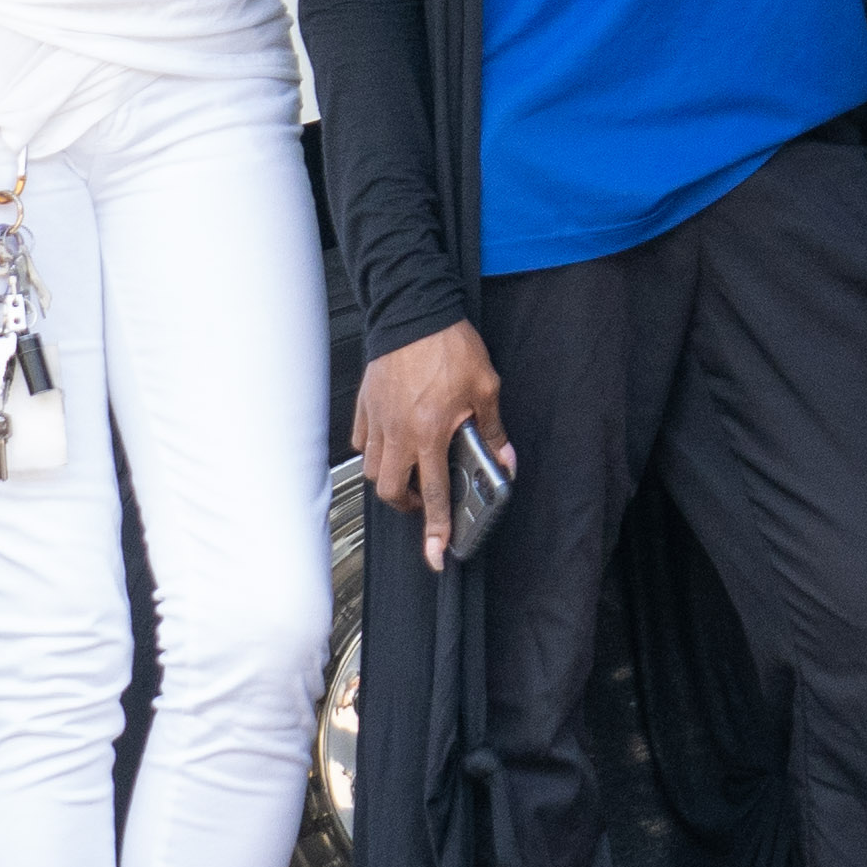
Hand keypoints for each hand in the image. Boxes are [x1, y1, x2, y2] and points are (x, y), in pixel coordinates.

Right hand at [355, 324, 513, 568]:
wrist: (415, 311)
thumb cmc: (448, 345)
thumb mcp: (486, 387)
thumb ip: (493, 430)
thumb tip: (504, 460)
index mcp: (431, 433)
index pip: (435, 495)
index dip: (437, 530)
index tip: (437, 555)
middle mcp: (398, 433)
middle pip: (392, 492)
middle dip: (408, 506)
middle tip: (426, 502)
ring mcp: (377, 420)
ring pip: (373, 470)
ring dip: (392, 480)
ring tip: (412, 472)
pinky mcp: (365, 405)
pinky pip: (362, 442)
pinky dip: (375, 451)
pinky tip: (392, 443)